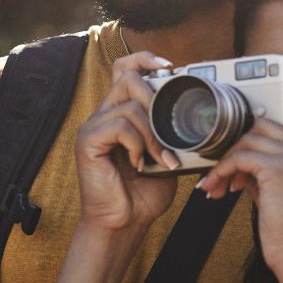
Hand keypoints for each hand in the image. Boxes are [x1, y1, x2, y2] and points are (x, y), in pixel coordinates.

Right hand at [75, 51, 181, 232]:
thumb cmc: (143, 193)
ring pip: (130, 105)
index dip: (145, 59)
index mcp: (120, 114)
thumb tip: (195, 115)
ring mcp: (93, 126)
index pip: (124, 68)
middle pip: (127, 77)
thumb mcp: (166, 155)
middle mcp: (103, 115)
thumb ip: (171, 132)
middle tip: (168, 130)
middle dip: (156, 99)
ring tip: (160, 159)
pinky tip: (139, 164)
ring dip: (154, 134)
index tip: (170, 66)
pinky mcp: (87, 141)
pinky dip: (138, 145)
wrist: (124, 223)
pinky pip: (121, 126)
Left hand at [196, 46, 282, 266]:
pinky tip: (217, 190)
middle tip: (219, 173)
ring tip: (216, 188)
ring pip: (246, 140)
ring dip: (224, 164)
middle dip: (235, 146)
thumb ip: (269, 166)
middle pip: (262, 124)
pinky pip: (239, 157)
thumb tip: (241, 158)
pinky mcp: (278, 169)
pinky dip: (222, 172)